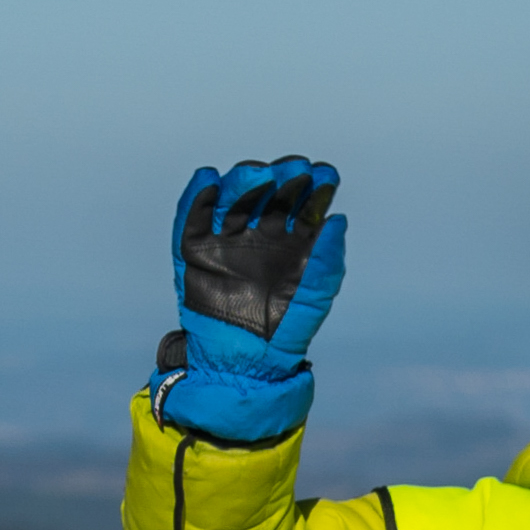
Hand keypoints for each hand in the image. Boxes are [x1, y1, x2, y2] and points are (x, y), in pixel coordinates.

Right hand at [177, 158, 345, 339]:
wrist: (247, 359)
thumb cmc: (285, 329)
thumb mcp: (314, 296)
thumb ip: (328, 260)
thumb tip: (337, 220)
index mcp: (289, 240)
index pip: (302, 202)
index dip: (315, 186)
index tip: (326, 175)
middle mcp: (258, 233)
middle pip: (268, 192)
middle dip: (282, 178)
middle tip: (296, 170)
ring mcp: (225, 239)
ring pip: (232, 197)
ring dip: (245, 180)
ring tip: (261, 176)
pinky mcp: (195, 249)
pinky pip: (192, 217)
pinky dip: (198, 196)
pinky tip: (209, 180)